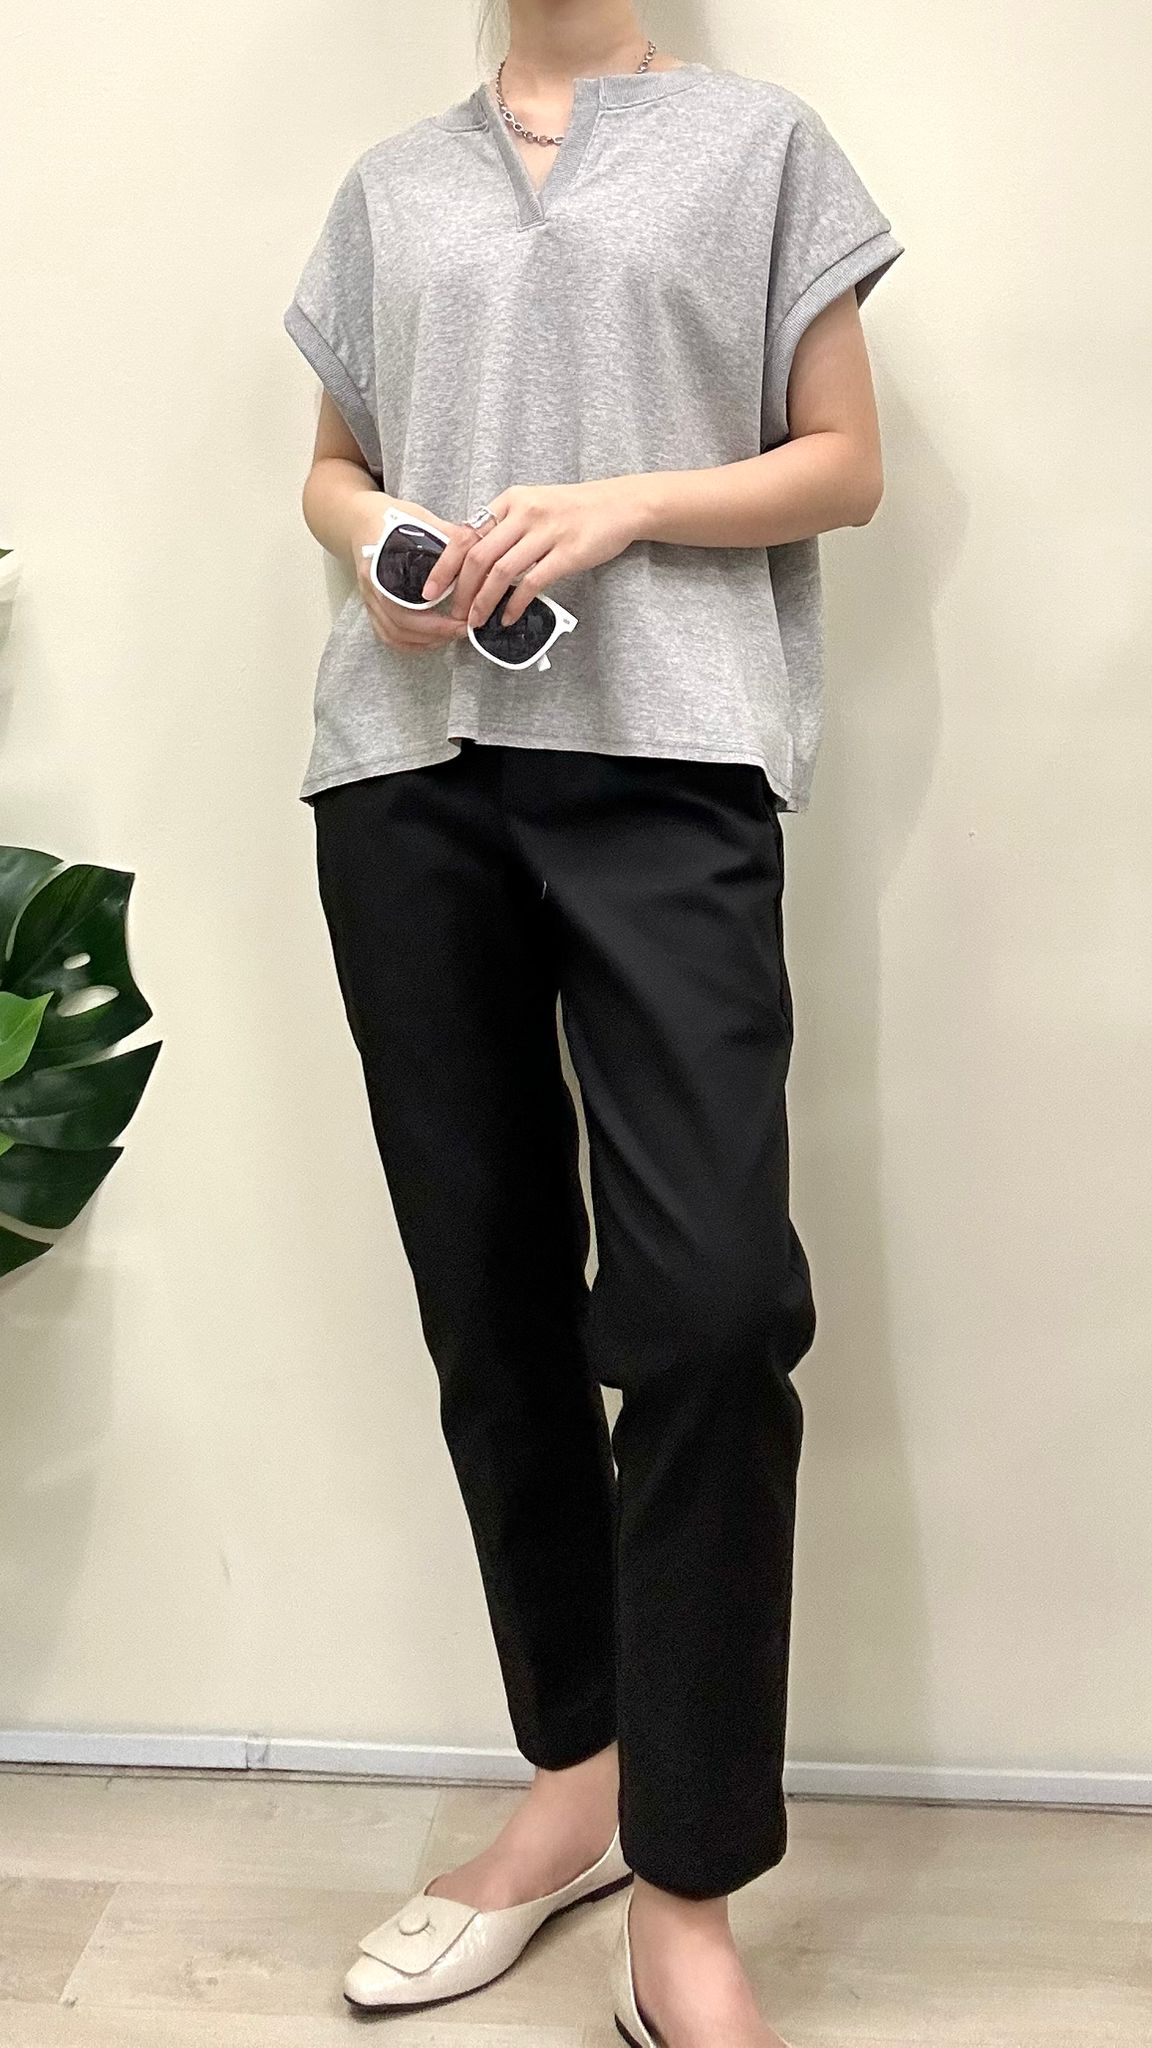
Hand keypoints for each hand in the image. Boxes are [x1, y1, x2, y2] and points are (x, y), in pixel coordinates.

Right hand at [352, 496, 484, 653]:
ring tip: (450, 635)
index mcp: (381, 566)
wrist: (364, 519)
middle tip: (462, 630)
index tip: (460, 621)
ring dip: (423, 641)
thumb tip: (481, 551)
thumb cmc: (396, 519)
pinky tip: (430, 639)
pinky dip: (409, 642)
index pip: (405, 607)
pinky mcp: (371, 606)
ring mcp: (368, 599)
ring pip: (393, 634)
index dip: (434, 622)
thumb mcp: (423, 520)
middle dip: (435, 634)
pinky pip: (387, 634)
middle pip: (399, 626)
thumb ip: (449, 537)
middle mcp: (371, 587)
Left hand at [422, 479, 645, 629]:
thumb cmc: (575, 510)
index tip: (431, 589)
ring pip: (501, 571)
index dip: (445, 565)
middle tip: (453, 613)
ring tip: (476, 621)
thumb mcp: (533, 505)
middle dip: (460, 589)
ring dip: (483, 601)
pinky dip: (515, 604)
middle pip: (478, 555)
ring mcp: (546, 532)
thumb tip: (474, 557)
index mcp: (510, 501)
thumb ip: (505, 527)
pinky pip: (532, 583)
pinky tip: (508, 618)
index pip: (466, 534)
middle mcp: (524, 513)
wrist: (619, 505)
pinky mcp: (567, 553)